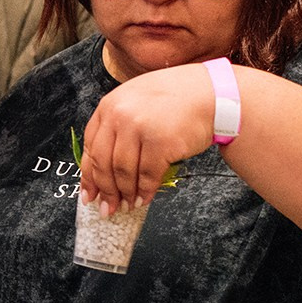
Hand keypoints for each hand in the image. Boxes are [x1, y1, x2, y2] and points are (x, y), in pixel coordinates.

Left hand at [81, 62, 218, 214]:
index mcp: (109, 106)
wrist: (213, 94)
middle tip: (106, 208)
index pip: (90, 146)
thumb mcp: (136, 102)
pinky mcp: (161, 142)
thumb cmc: (176, 99)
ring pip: (123, 171)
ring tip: (126, 206)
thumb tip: (103, 167)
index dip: (88, 175)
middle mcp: (120, 115)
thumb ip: (117, 126)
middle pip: (103, 161)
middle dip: (104, 190)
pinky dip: (144, 191)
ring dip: (124, 194)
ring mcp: (140, 128)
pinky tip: (144, 199)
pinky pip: (147, 175)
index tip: (88, 193)